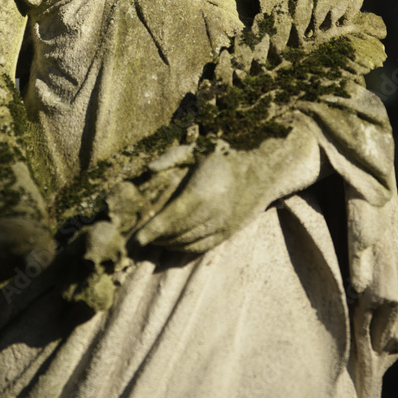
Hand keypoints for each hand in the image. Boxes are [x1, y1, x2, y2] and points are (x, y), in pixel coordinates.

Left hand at [134, 142, 254, 253]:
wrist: (262, 168)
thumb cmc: (225, 155)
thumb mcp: (197, 149)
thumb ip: (171, 157)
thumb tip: (149, 169)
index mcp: (200, 193)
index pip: (170, 219)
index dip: (151, 231)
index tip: (135, 239)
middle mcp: (211, 213)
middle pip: (177, 234)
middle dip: (157, 238)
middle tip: (139, 239)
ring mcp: (222, 225)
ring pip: (189, 242)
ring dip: (169, 244)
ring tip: (155, 240)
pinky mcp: (229, 232)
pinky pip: (203, 246)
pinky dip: (186, 248)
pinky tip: (175, 243)